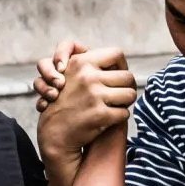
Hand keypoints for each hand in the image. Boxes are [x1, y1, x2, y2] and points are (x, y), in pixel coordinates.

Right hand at [37, 45, 136, 159]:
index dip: (121, 65)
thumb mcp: (69, 74)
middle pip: (128, 76)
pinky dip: (120, 116)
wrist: (54, 132)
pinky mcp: (100, 115)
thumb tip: (120, 63)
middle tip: (120, 94)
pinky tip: (110, 118)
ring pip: (130, 94)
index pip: (116, 54)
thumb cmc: (65, 101)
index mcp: (80, 62)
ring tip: (117, 105)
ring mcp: (94, 96)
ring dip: (126, 102)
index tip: (118, 75)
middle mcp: (87, 77)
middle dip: (127, 86)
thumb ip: (90, 64)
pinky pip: (125, 112)